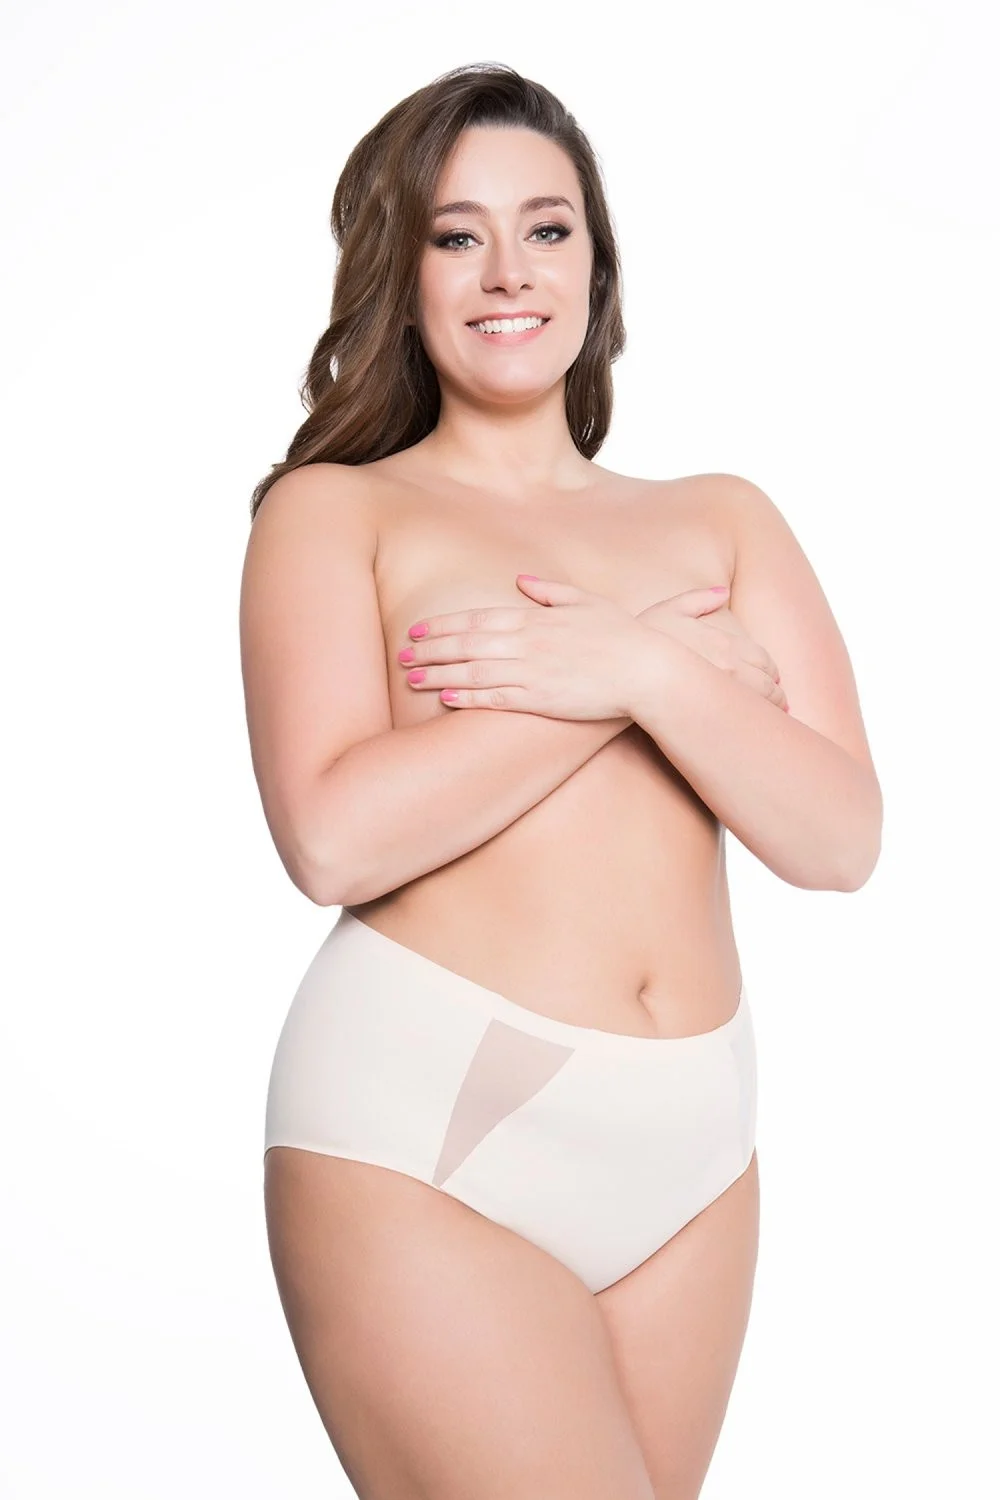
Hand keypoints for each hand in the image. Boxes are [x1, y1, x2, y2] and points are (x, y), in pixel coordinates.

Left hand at [397, 573, 652, 720]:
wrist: (645, 669)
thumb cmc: (621, 634)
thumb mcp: (586, 601)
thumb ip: (550, 590)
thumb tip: (522, 579)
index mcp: (535, 617)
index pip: (477, 618)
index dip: (443, 624)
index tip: (418, 629)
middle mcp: (526, 642)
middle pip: (466, 643)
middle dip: (430, 647)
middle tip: (401, 652)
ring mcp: (531, 671)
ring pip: (472, 671)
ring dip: (439, 674)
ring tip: (412, 676)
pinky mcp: (540, 699)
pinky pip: (495, 698)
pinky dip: (468, 698)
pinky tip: (445, 699)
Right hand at [636, 585, 788, 710]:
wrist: (624, 670)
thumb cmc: (642, 639)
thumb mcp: (669, 609)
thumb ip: (698, 599)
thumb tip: (722, 591)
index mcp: (726, 644)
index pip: (764, 659)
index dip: (770, 671)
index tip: (771, 679)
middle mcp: (731, 668)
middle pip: (769, 685)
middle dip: (777, 694)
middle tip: (778, 703)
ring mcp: (723, 692)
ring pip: (763, 705)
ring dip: (771, 711)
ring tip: (768, 719)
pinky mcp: (712, 713)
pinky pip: (744, 720)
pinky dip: (754, 723)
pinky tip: (750, 728)